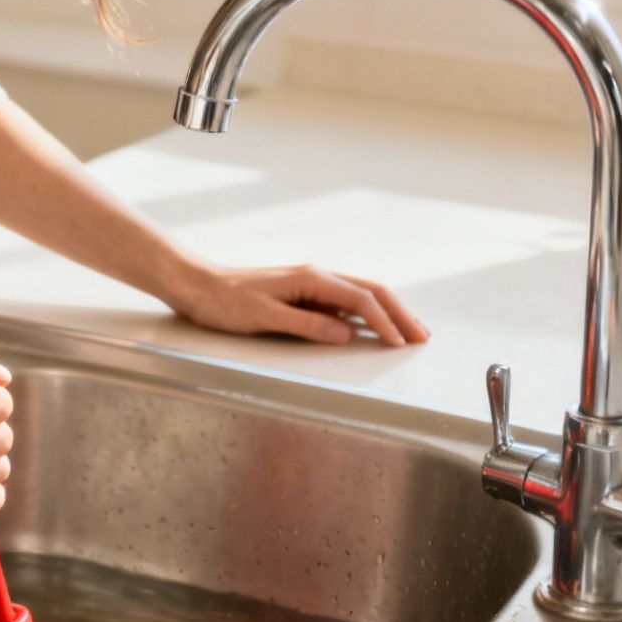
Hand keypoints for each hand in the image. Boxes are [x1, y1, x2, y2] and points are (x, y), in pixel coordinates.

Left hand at [168, 261, 431, 346]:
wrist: (198, 286)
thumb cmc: (224, 302)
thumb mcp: (264, 317)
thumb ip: (307, 325)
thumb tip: (346, 334)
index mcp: (311, 279)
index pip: (361, 300)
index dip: (384, 322)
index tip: (400, 344)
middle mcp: (316, 277)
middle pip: (372, 292)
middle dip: (400, 314)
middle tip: (423, 337)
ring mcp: (311, 283)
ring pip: (362, 295)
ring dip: (388, 312)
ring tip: (410, 332)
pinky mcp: (304, 293)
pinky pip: (345, 301)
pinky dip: (367, 313)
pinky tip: (375, 326)